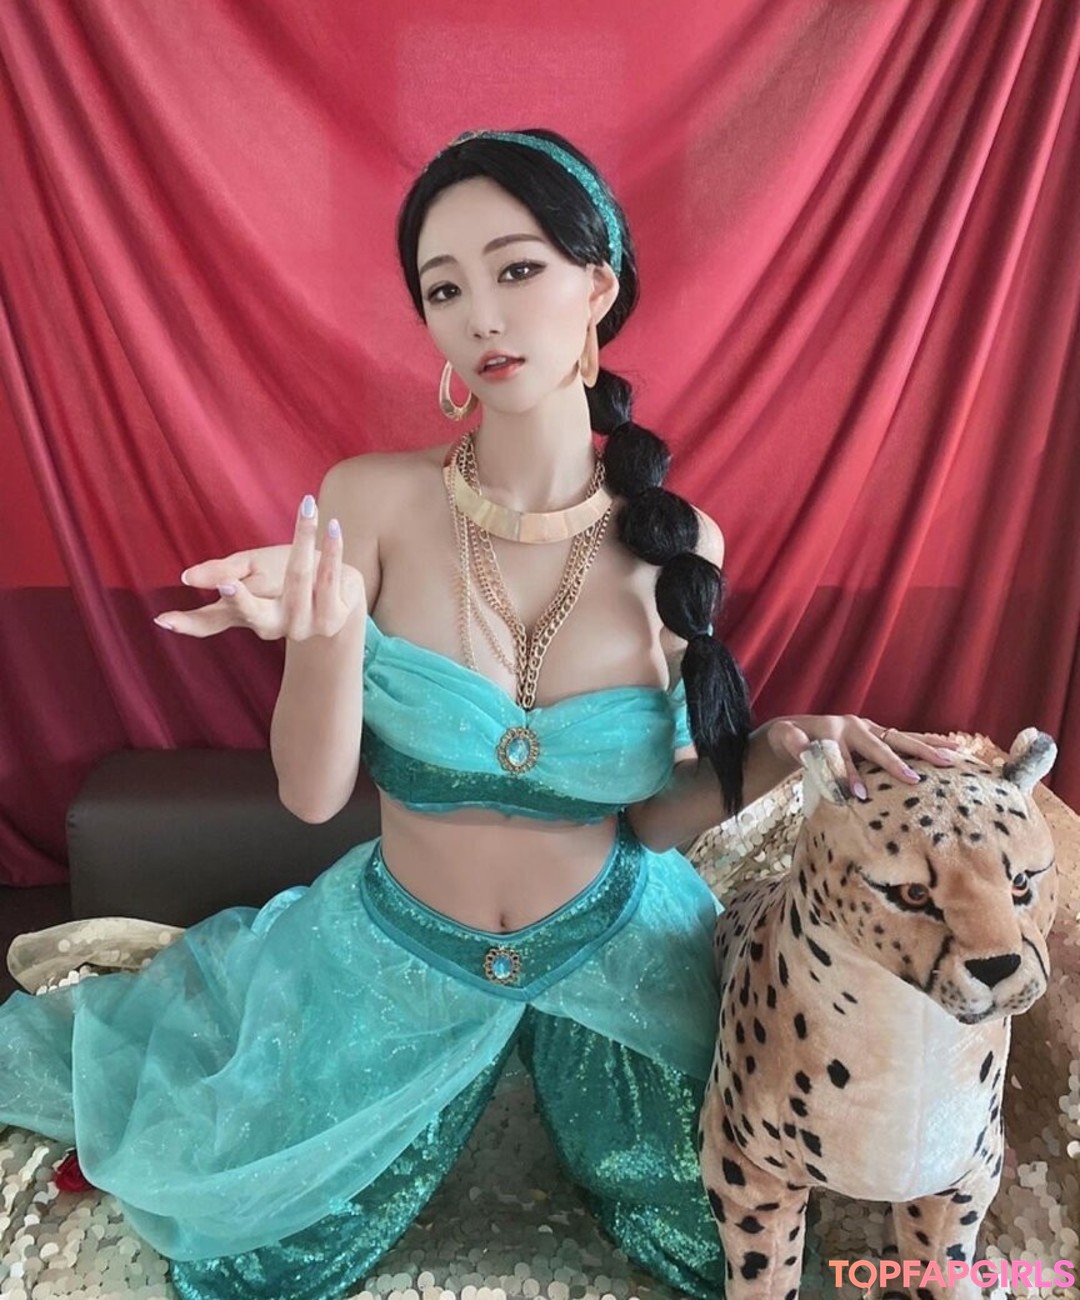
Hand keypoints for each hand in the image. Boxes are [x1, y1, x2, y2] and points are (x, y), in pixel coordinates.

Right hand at [153, 496, 365, 640]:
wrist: (341, 590)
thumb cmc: (288, 576)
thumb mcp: (253, 568)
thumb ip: (224, 571)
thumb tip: (186, 578)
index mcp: (247, 615)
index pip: (211, 621)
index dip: (188, 622)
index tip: (163, 619)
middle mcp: (272, 626)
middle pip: (253, 612)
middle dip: (240, 598)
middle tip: (227, 584)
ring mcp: (303, 626)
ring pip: (298, 579)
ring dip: (303, 540)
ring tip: (308, 509)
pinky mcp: (332, 620)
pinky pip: (329, 579)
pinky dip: (332, 550)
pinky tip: (332, 526)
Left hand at [764, 714, 961, 799]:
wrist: (798, 728)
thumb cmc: (791, 738)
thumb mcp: (784, 738)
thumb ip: (792, 742)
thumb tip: (802, 751)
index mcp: (835, 730)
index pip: (845, 757)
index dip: (850, 776)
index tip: (860, 795)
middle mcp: (856, 726)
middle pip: (881, 744)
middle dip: (898, 762)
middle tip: (915, 780)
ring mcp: (870, 728)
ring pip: (902, 738)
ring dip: (927, 747)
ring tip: (954, 754)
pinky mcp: (879, 733)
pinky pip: (907, 739)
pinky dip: (928, 742)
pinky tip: (952, 749)